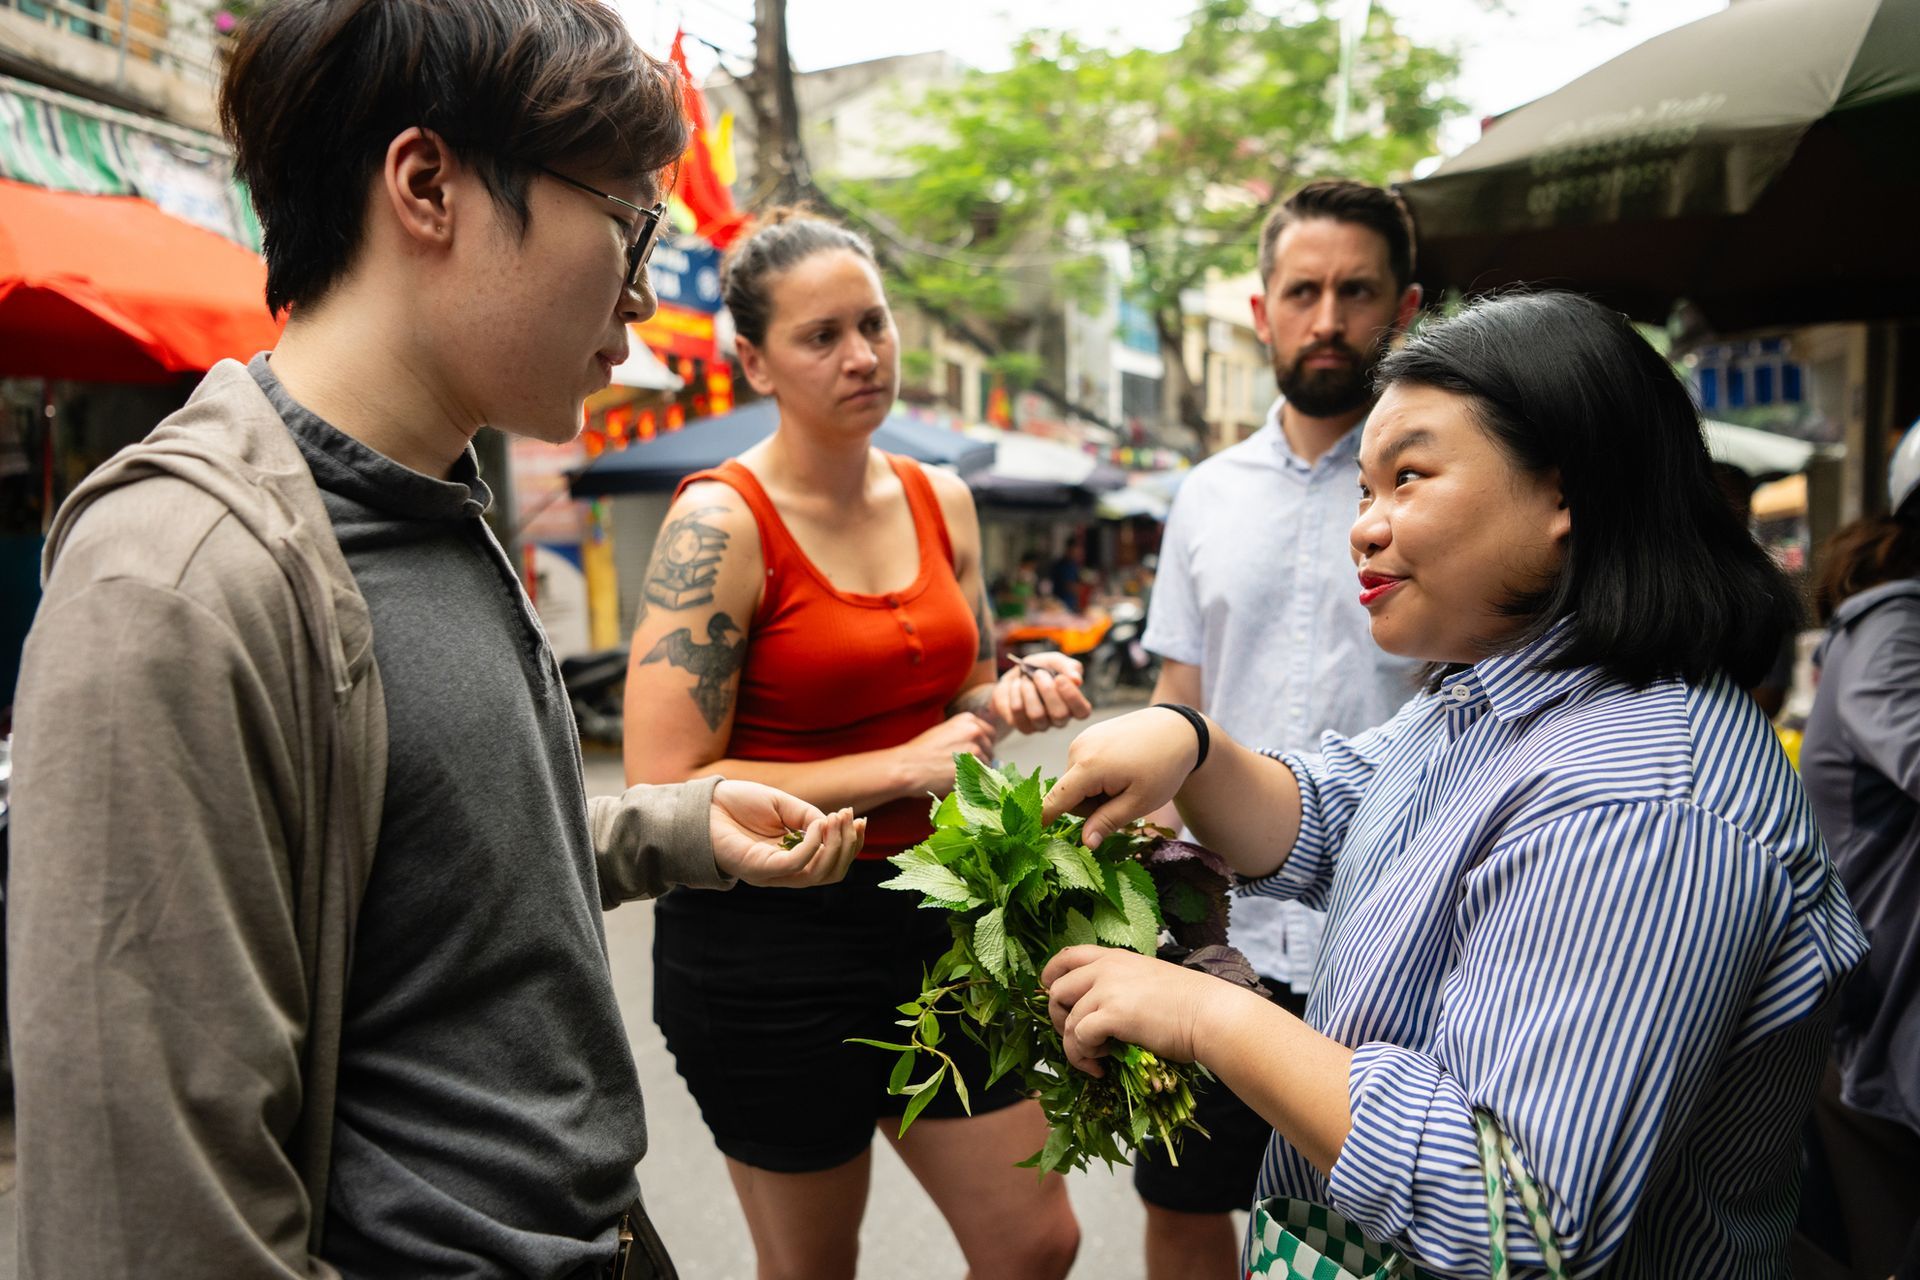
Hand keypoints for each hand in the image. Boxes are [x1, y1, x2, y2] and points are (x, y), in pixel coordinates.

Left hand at [709, 779, 865, 887]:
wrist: (702, 804)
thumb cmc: (738, 805)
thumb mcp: (783, 806)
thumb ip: (808, 817)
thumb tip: (833, 827)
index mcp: (791, 858)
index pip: (831, 864)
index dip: (851, 845)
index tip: (860, 819)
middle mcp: (783, 871)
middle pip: (830, 874)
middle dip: (848, 846)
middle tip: (851, 817)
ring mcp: (771, 873)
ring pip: (818, 874)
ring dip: (835, 846)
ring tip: (837, 819)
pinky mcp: (758, 869)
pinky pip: (796, 865)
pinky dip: (814, 846)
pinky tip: (820, 824)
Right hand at [898, 712, 998, 795]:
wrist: (909, 766)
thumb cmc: (922, 751)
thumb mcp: (945, 731)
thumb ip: (965, 734)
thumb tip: (982, 745)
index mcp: (968, 720)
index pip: (990, 733)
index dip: (982, 745)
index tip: (971, 752)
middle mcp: (975, 732)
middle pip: (990, 749)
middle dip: (980, 759)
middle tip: (962, 766)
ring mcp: (975, 751)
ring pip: (987, 765)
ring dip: (976, 772)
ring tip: (956, 774)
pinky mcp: (973, 769)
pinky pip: (982, 778)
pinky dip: (974, 782)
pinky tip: (958, 781)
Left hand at [990, 651, 1093, 734]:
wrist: (1015, 675)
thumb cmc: (1041, 669)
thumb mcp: (1055, 661)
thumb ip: (1069, 667)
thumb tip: (1077, 680)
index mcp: (1073, 704)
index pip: (1082, 711)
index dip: (1072, 697)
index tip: (1059, 678)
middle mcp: (1060, 719)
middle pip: (1060, 715)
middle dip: (1047, 690)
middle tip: (1038, 673)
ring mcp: (1042, 725)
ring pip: (1037, 715)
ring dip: (1029, 690)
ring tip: (1025, 678)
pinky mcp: (1023, 726)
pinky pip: (1018, 711)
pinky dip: (1015, 692)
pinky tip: (1017, 685)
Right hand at [1041, 707, 1203, 846]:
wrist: (1177, 729)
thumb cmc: (1163, 767)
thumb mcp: (1140, 801)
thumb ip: (1108, 821)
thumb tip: (1085, 844)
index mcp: (1089, 767)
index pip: (1055, 799)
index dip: (1042, 819)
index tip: (1031, 835)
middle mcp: (1078, 750)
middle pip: (1069, 795)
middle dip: (1090, 807)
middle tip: (1123, 802)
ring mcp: (1082, 739)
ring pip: (1076, 782)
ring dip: (1095, 792)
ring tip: (1125, 783)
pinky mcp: (1088, 736)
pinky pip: (1082, 767)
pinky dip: (1097, 776)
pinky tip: (1121, 769)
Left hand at [1042, 945, 1227, 1076]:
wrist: (1209, 1014)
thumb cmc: (1188, 1004)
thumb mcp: (1148, 980)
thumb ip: (1120, 985)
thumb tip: (1099, 1011)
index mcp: (1114, 958)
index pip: (1066, 957)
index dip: (1051, 978)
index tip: (1057, 1001)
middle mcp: (1106, 968)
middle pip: (1056, 990)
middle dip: (1059, 1020)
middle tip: (1078, 1040)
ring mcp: (1107, 989)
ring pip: (1067, 1020)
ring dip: (1075, 1047)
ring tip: (1098, 1059)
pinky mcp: (1112, 1014)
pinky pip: (1079, 1037)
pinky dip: (1085, 1056)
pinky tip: (1103, 1064)